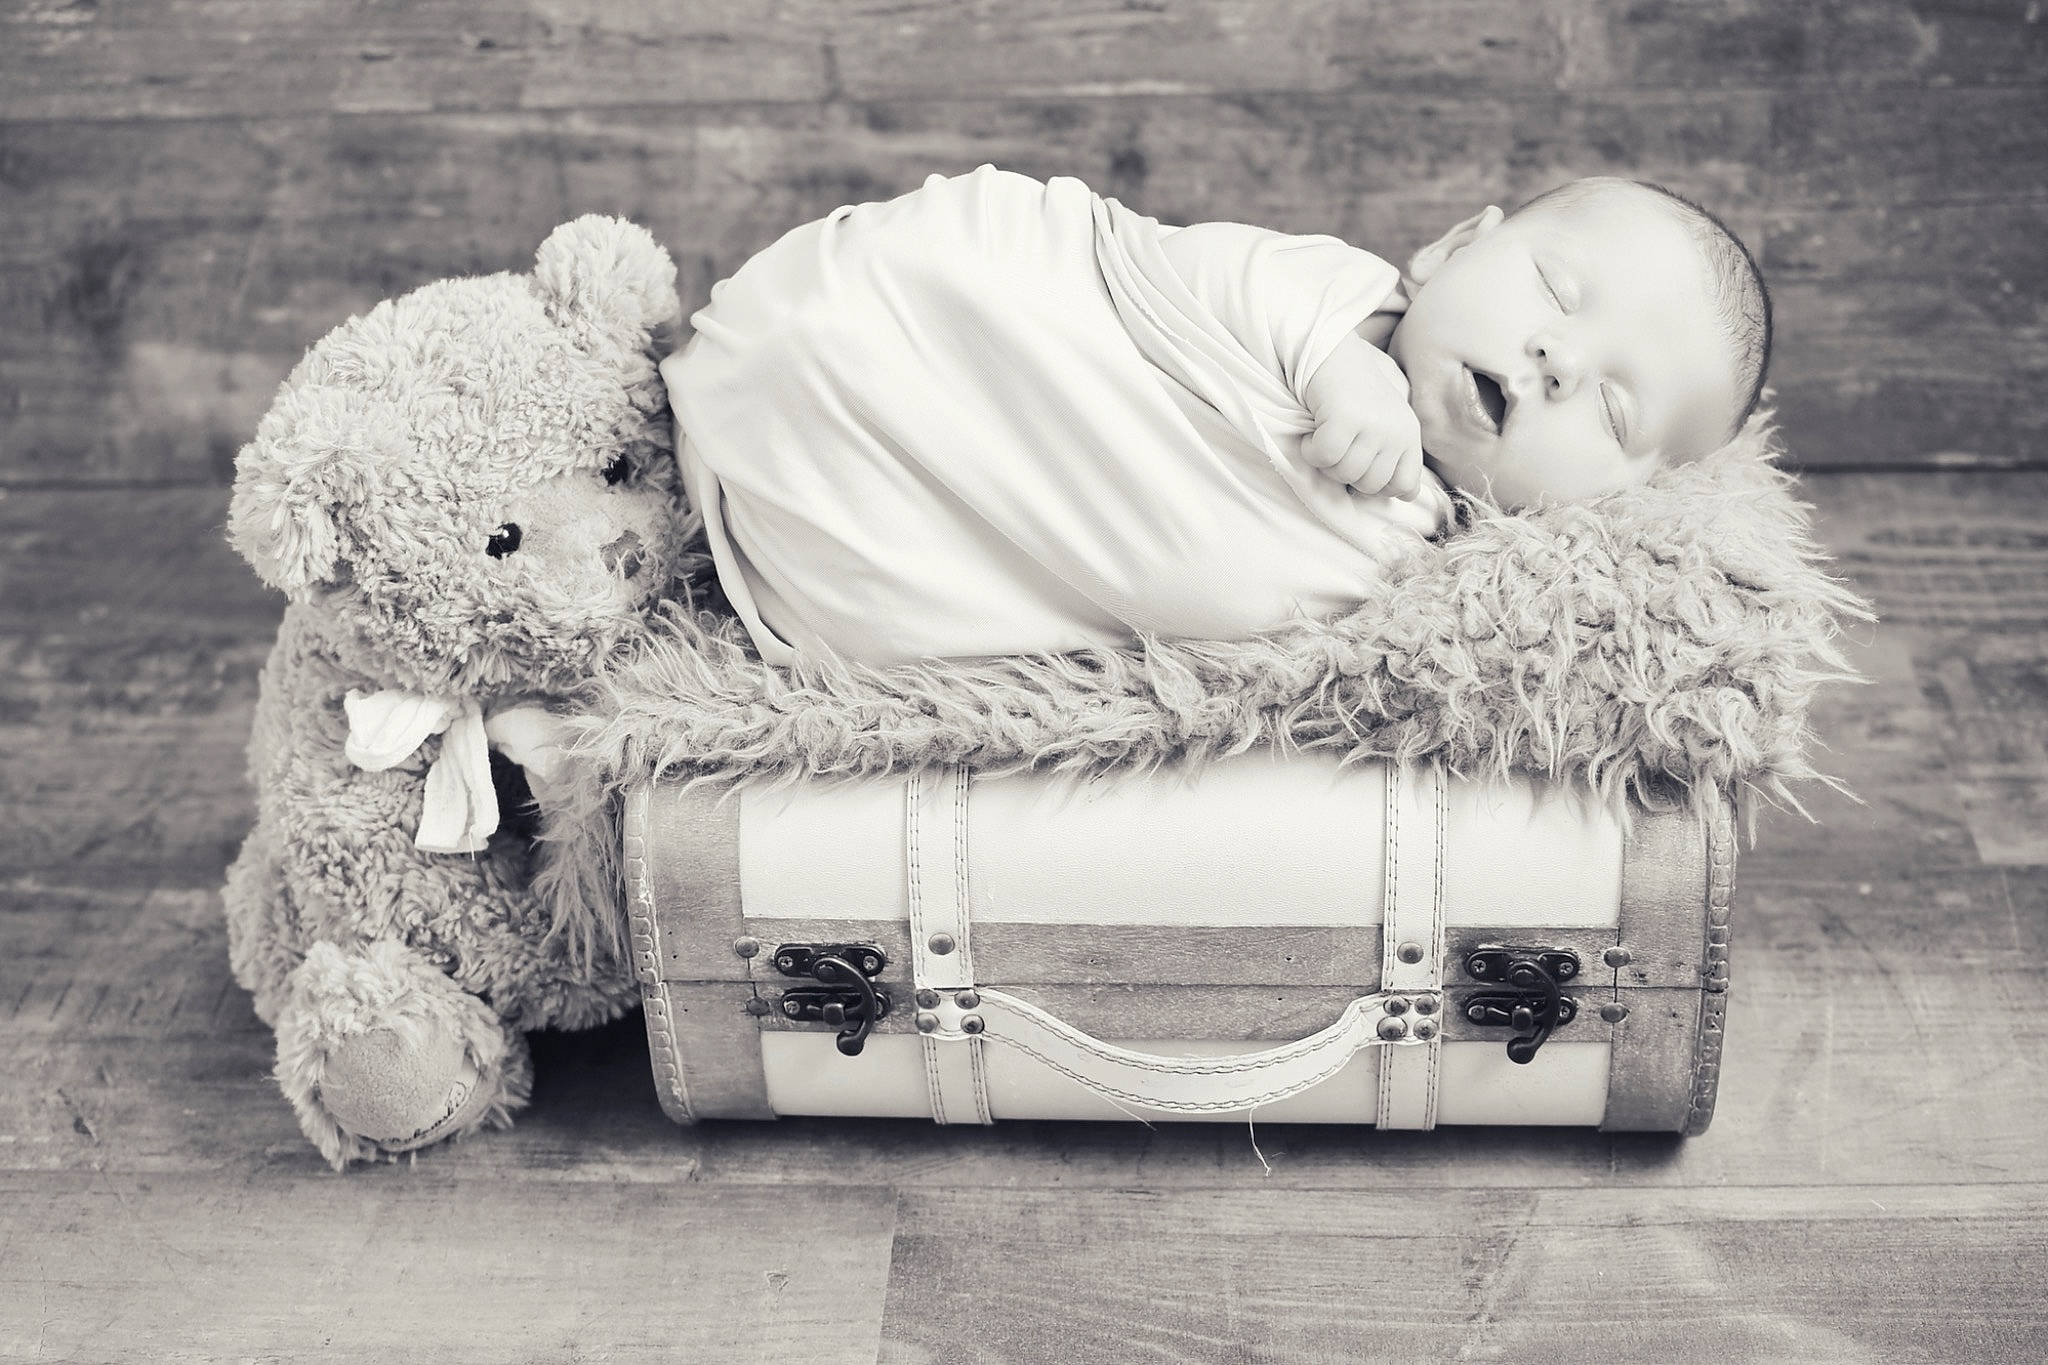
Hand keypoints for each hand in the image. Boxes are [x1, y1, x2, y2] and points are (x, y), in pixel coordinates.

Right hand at [1299, 333, 1425, 499]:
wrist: (1329, 347)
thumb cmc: (1353, 386)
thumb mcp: (1387, 418)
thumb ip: (1396, 454)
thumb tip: (1407, 496)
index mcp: (1410, 433)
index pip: (1404, 487)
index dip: (1376, 486)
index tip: (1359, 466)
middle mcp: (1397, 431)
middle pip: (1370, 486)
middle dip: (1346, 472)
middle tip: (1338, 444)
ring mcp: (1373, 425)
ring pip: (1345, 474)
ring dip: (1326, 462)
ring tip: (1325, 434)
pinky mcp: (1345, 418)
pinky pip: (1323, 458)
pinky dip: (1310, 450)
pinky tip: (1313, 430)